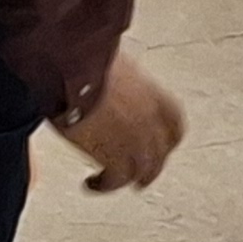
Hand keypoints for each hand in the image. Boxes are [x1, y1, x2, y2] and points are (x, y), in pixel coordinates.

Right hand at [54, 52, 185, 191]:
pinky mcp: (114, 156)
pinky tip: (91, 183)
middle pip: (160, 153)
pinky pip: (115, 180)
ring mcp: (136, 140)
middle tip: (139, 175)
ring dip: (126, 179)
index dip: (167, 138)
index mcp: (152, 93)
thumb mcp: (110, 62)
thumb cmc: (82, 56)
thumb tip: (107, 74)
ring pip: (141, 171)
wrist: (68, 68)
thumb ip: (119, 77)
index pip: (174, 123)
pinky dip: (105, 185)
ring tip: (109, 183)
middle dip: (149, 166)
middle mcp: (150, 119)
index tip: (161, 144)